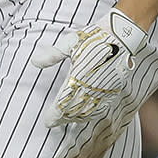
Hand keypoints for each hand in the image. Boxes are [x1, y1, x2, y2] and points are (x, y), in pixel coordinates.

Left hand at [32, 8, 146, 126]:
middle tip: (55, 122)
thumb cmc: (94, 37)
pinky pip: (102, 106)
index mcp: (78, 76)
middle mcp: (92, 86)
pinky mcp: (114, 88)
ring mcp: (104, 89)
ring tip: (67, 120)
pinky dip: (92, 113)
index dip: (55, 115)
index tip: (48, 121)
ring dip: (76, 118)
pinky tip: (86, 114)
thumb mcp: (70, 42)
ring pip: (88, 111)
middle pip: (74, 110)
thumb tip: (34, 62)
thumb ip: (52, 54)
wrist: (123, 35)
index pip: (63, 102)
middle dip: (63, 118)